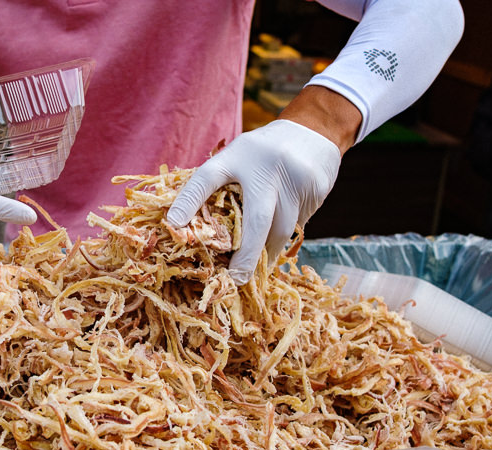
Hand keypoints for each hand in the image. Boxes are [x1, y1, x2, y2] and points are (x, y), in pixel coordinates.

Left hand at [166, 119, 340, 284]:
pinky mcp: (316, 188)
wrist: (314, 128)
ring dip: (268, 252)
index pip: (207, 177)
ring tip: (257, 268)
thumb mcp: (236, 157)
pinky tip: (280, 235)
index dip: (189, 200)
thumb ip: (218, 184)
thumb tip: (191, 223)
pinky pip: (299, 224)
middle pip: (257, 218)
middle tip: (237, 279)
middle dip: (247, 255)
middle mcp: (265, 164)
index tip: (175, 225)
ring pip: (282, 228)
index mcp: (237, 155)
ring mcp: (295, 176)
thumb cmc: (262, 152)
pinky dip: (286, 237)